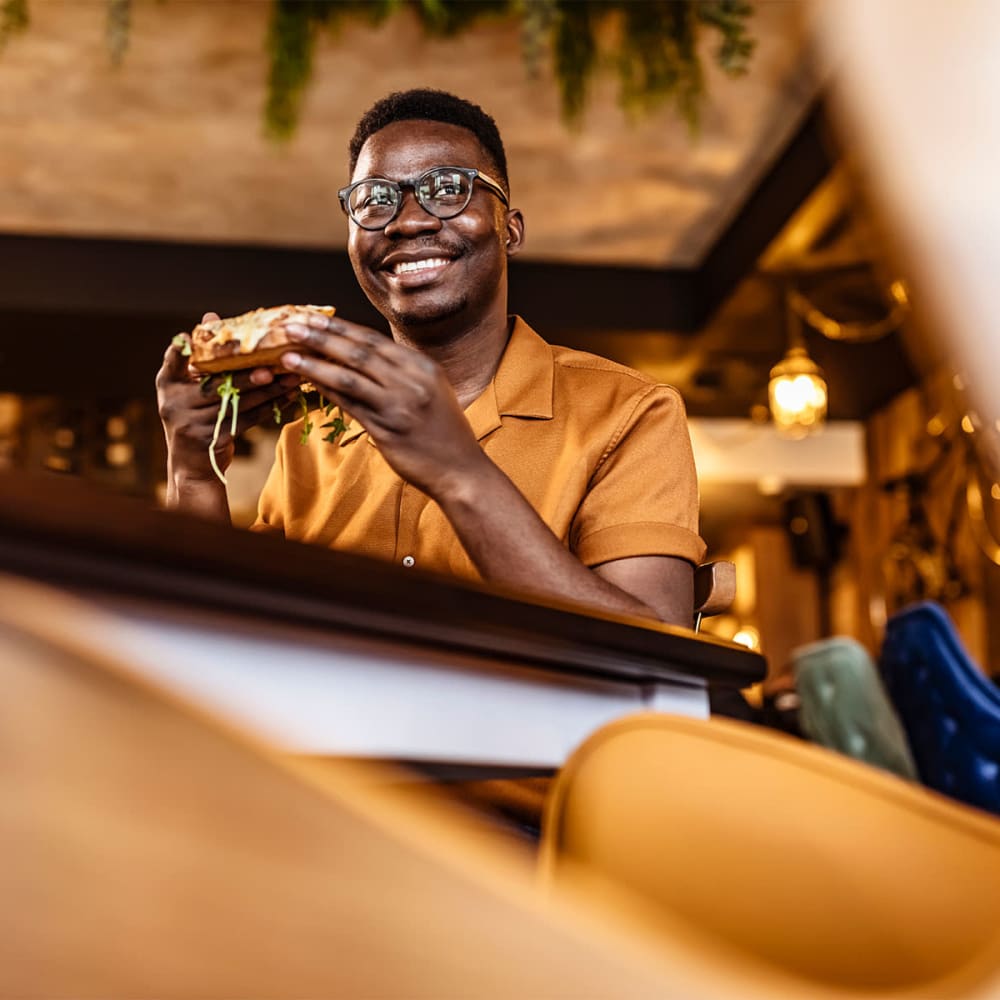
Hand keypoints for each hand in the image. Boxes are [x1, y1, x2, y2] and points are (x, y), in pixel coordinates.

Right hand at [156, 312, 302, 482]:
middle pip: (217, 386)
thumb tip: (211, 316)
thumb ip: (201, 357)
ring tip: (291, 379)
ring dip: (268, 391)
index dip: (178, 351)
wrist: (191, 464)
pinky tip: (288, 397)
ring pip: (238, 403)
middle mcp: (175, 404)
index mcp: (167, 385)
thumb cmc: (194, 414)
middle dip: (248, 376)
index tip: (185, 336)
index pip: (172, 363)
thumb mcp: (189, 388)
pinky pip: (248, 419)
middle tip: (272, 368)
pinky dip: (270, 407)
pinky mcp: (214, 439)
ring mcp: (193, 424)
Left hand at [280, 312, 487, 498]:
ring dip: (315, 363)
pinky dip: (326, 390)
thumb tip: (364, 355)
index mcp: (423, 367)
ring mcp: (399, 405)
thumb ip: (403, 372)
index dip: (340, 327)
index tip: (314, 317)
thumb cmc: (444, 432)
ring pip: (348, 376)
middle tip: (292, 326)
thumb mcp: (432, 391)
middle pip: (358, 352)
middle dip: (321, 336)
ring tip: (288, 353)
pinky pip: (349, 405)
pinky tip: (307, 382)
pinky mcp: (387, 430)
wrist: (461, 470)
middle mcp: (412, 381)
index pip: (374, 340)